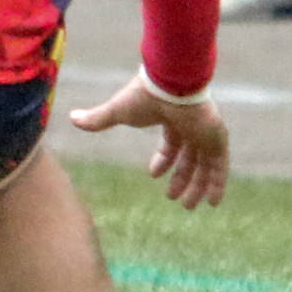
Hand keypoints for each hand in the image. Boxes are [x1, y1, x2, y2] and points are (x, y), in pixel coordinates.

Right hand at [67, 74, 230, 208]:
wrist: (169, 85)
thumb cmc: (144, 96)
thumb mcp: (118, 112)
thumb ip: (99, 119)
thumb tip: (72, 118)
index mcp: (172, 120)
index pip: (172, 145)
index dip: (163, 162)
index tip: (154, 175)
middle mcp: (191, 128)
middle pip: (189, 159)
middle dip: (181, 179)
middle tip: (173, 199)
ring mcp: (206, 134)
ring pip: (205, 167)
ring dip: (197, 187)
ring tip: (188, 206)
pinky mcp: (217, 139)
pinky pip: (219, 167)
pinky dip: (217, 184)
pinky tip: (212, 202)